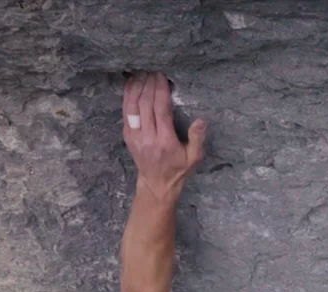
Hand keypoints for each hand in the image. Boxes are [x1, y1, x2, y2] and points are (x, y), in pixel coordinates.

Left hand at [123, 72, 206, 198]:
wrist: (156, 185)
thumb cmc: (178, 170)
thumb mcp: (194, 158)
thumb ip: (197, 138)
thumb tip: (202, 120)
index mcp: (165, 141)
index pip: (161, 110)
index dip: (160, 90)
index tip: (163, 76)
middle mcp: (147, 137)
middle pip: (145, 104)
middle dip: (148, 84)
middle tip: (153, 71)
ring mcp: (134, 136)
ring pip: (132, 106)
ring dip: (136, 87)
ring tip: (142, 73)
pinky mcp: (127, 135)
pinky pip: (126, 112)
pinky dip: (128, 95)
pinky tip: (132, 84)